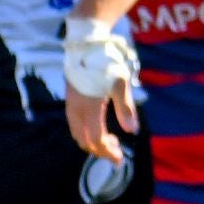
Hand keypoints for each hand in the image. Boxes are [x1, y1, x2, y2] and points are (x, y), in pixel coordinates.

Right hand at [63, 20, 140, 161]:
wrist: (86, 42)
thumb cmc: (105, 61)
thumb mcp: (121, 84)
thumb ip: (126, 109)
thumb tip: (133, 131)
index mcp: (89, 107)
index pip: (96, 139)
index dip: (108, 152)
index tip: (120, 160)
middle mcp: (76, 108)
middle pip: (83, 140)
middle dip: (99, 150)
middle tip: (117, 153)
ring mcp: (70, 103)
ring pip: (76, 132)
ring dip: (91, 142)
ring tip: (109, 142)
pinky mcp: (70, 98)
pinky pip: (74, 123)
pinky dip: (85, 132)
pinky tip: (98, 128)